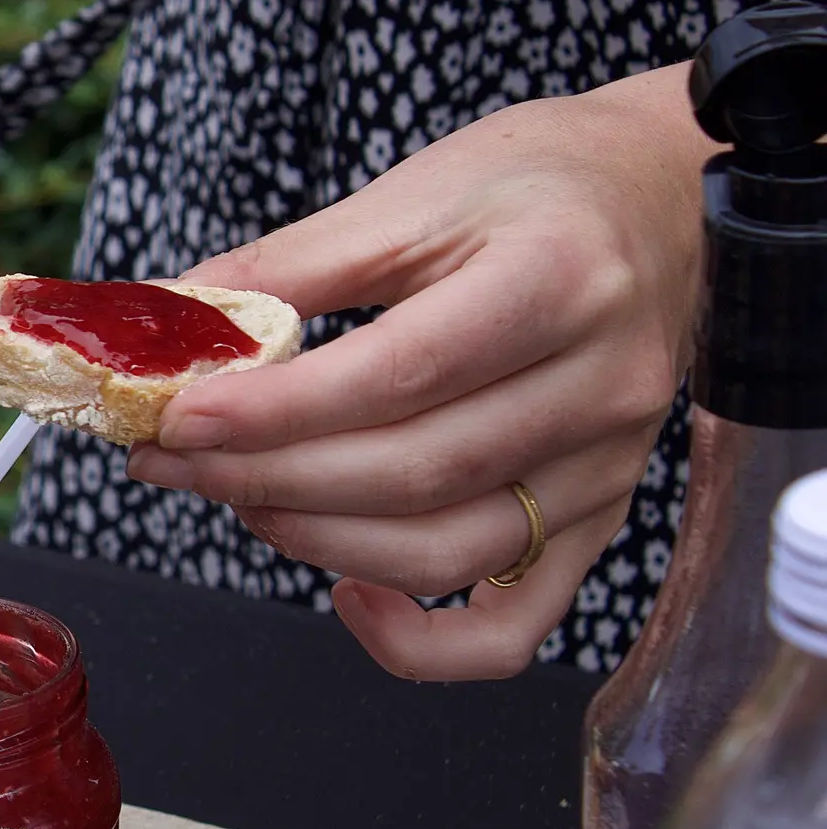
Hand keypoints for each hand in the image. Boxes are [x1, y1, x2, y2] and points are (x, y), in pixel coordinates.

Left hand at [125, 66, 710, 680]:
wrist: (660, 201)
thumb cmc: (533, 187)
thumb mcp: (413, 195)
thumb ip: (292, 263)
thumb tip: (172, 317)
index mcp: (557, 280)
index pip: (401, 374)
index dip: (279, 410)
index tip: (181, 417)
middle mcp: (599, 387)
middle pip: (413, 472)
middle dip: (265, 477)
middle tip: (168, 459)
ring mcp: (606, 470)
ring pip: (444, 552)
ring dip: (313, 541)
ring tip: (233, 496)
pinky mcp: (596, 522)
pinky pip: (509, 627)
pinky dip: (418, 641)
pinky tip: (344, 594)